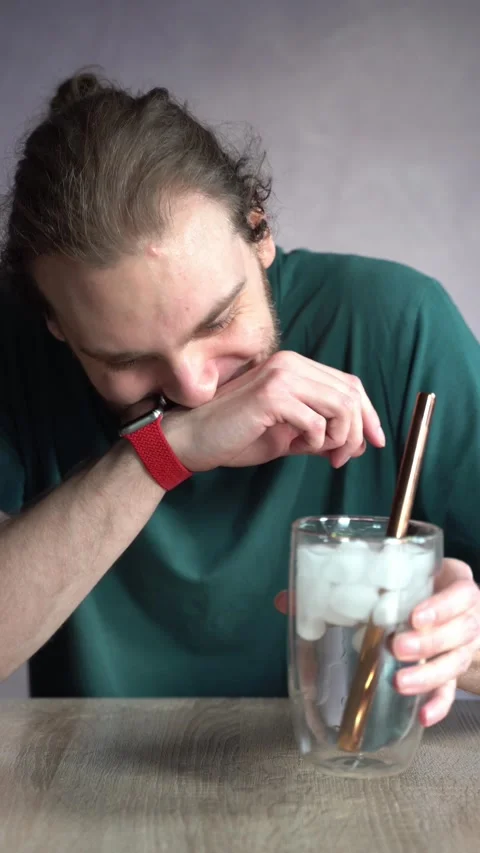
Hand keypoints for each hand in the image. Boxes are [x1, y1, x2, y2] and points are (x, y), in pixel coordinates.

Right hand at [162, 351, 384, 470]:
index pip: (348, 383)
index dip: (368, 413)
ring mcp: (281, 376)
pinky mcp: (271, 395)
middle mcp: (291, 364)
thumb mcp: (287, 436)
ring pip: (340, 406)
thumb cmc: (235, 436)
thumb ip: (320, 435)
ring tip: (324, 455)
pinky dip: (316, 441)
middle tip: (345, 458)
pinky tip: (299, 447)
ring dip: (340, 438)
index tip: (376, 441)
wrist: (192, 439)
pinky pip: (316, 421)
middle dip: (358, 431)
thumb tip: (356, 444)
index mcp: (295, 367)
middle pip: (350, 393)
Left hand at [392, 558, 479, 725]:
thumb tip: (356, 583)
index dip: (442, 608)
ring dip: (429, 675)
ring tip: (400, 682)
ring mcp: (464, 647)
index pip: (462, 595)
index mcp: (460, 586)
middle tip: (397, 647)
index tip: (416, 618)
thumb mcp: (414, 571)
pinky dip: (439, 704)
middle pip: (461, 632)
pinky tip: (424, 716)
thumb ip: (395, 575)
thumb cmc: (422, 582)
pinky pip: (451, 690)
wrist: (443, 601)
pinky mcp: (454, 671)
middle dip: (429, 643)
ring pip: (456, 663)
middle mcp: (469, 617)